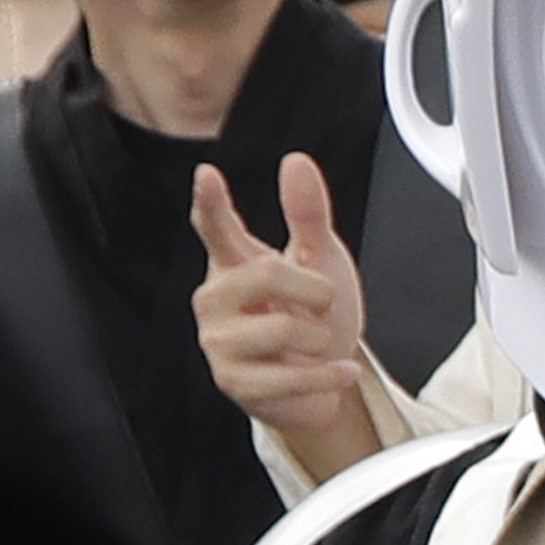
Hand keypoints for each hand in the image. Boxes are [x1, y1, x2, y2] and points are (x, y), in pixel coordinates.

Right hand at [193, 153, 382, 482]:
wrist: (322, 382)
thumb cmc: (313, 317)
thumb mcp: (321, 263)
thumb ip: (307, 214)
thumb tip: (296, 162)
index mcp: (232, 261)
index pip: (215, 226)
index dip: (210, 201)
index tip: (207, 175)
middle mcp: (214, 298)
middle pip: (265, 273)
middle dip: (314, 292)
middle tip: (321, 307)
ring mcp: (218, 343)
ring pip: (284, 327)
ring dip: (321, 339)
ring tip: (314, 345)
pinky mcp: (233, 383)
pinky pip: (292, 373)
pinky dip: (329, 374)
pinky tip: (337, 372)